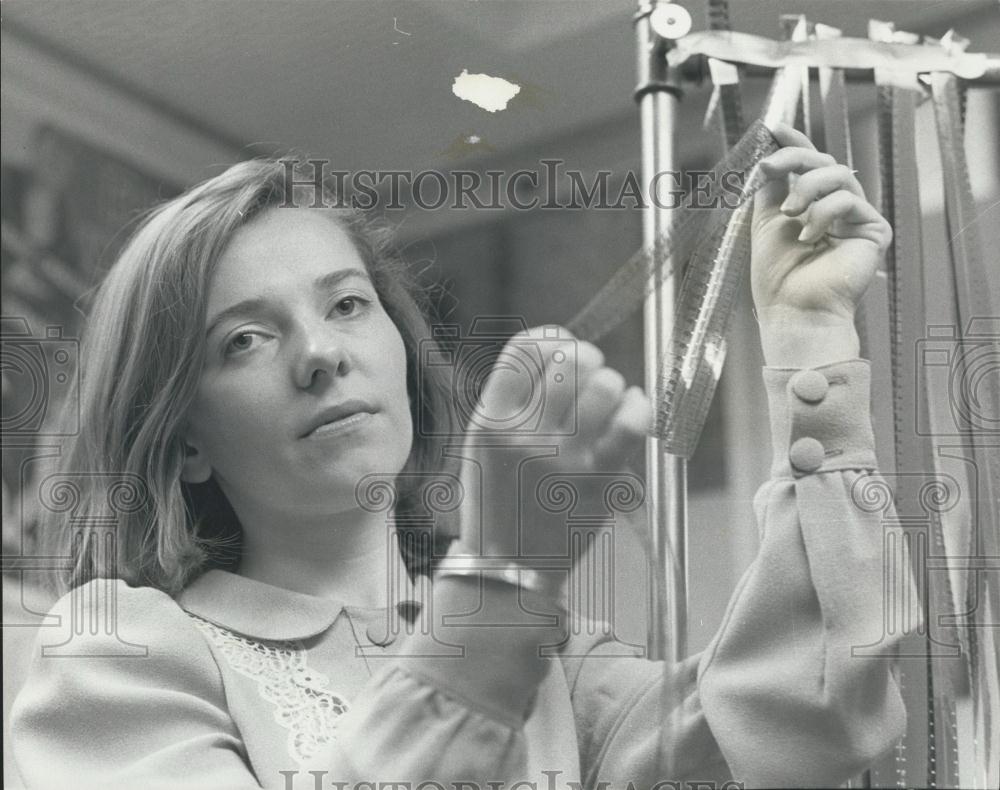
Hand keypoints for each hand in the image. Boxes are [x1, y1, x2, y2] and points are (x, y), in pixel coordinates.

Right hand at [454, 326, 649, 562]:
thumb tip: (560, 353)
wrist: (509, 569)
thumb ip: (510, 403)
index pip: (524, 350)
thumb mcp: (483, 449)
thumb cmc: (499, 504)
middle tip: (591, 373)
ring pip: (603, 384)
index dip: (552, 338)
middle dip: (587, 357)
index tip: (564, 344)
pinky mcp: (598, 478)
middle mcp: (525, 435)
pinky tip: (634, 407)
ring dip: (612, 383)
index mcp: (490, 422)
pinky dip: (638, 405)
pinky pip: (630, 421)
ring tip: (610, 396)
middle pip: (568, 360)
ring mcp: (563, 457)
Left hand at [751, 123, 892, 366]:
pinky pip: (849, 200)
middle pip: (824, 163)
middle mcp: (836, 211)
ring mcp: (857, 220)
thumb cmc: (777, 277)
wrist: (792, 310)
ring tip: (790, 213)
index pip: (808, 167)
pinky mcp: (874, 231)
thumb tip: (766, 156)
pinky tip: (811, 236)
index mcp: (810, 208)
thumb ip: (770, 189)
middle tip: (769, 166)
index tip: (774, 128)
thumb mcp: (766, 222)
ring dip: (807, 188)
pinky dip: (824, 213)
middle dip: (794, 158)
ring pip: (838, 175)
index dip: (794, 145)